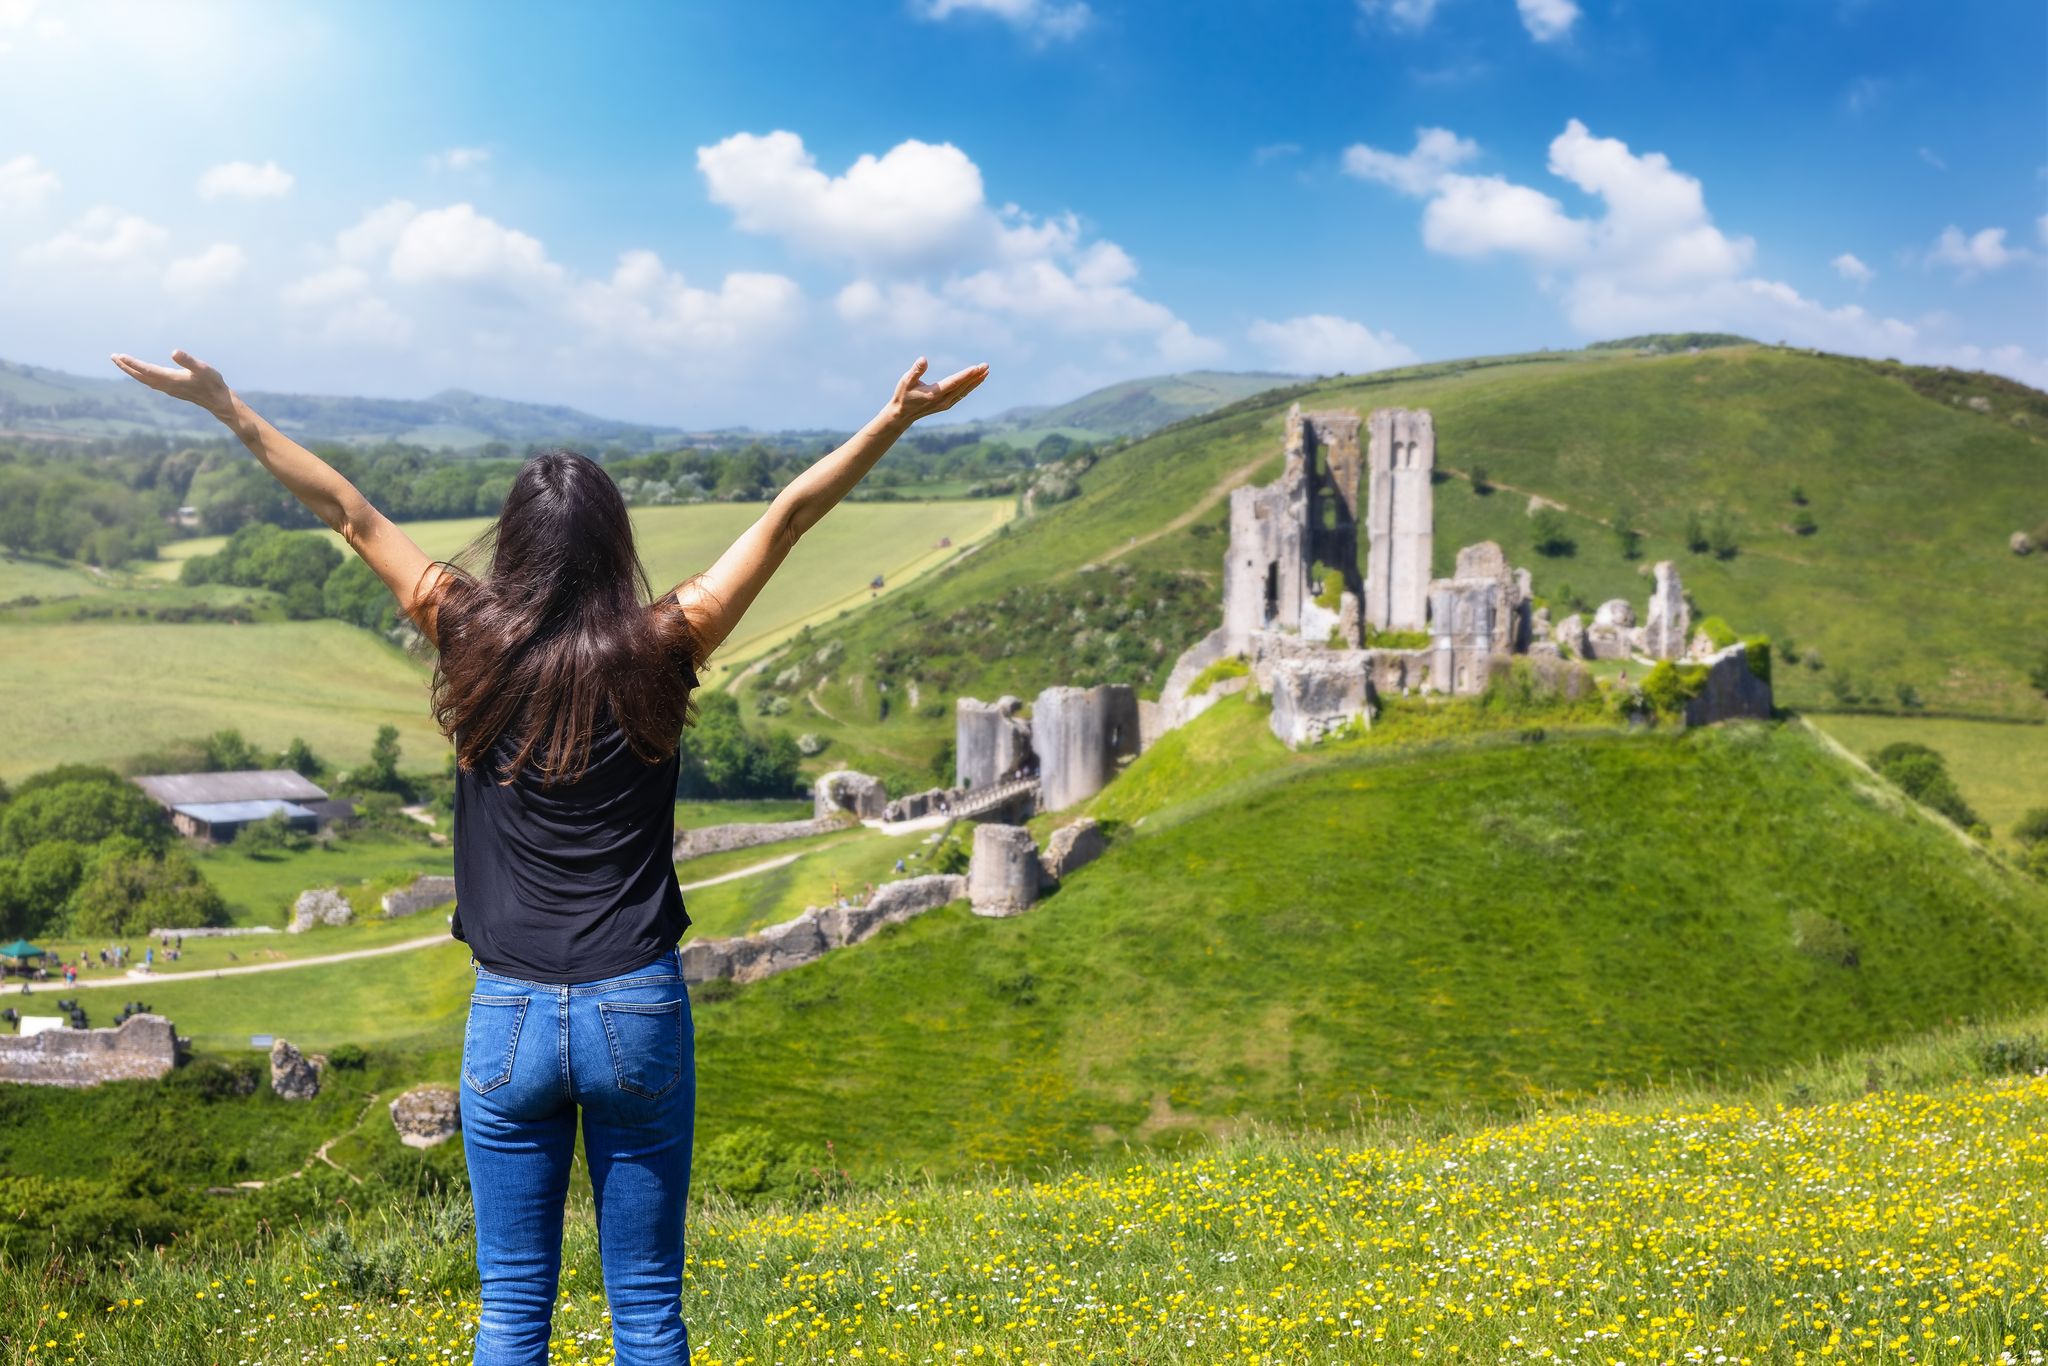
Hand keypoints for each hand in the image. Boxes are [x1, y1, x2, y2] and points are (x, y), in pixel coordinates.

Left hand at [109, 348, 233, 417]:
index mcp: (171, 379)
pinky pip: (151, 382)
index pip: (147, 370)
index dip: (133, 363)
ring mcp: (168, 389)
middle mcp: (166, 385)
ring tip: (121, 362)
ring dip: (132, 371)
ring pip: (144, 380)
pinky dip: (141, 376)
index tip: (120, 356)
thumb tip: (173, 352)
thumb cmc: (212, 383)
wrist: (218, 401)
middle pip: (141, 376)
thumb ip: (188, 360)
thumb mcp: (203, 368)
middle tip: (113, 357)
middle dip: (126, 367)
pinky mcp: (172, 389)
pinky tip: (141, 373)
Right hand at [884, 357, 988, 425]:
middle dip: (975, 376)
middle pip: (962, 387)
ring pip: (964, 391)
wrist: (902, 414)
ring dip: (975, 381)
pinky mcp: (946, 405)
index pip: (953, 383)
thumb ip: (915, 370)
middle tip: (986, 365)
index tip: (976, 368)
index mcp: (934, 394)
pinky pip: (962, 395)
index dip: (965, 375)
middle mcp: (942, 400)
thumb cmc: (903, 395)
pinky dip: (970, 387)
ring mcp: (946, 404)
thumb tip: (923, 359)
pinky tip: (976, 380)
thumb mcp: (905, 381)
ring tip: (986, 372)